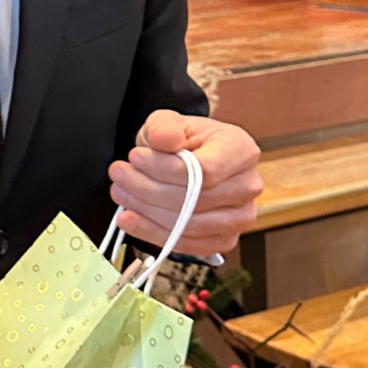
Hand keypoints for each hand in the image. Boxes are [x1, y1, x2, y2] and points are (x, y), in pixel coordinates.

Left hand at [108, 110, 261, 257]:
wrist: (190, 159)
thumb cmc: (183, 140)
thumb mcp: (169, 122)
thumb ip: (164, 126)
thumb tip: (163, 139)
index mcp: (242, 150)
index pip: (206, 170)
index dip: (166, 169)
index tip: (134, 158)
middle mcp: (248, 186)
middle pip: (197, 199)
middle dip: (149, 190)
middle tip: (118, 176)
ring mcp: (240, 217)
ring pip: (191, 225)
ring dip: (148, 213)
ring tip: (121, 195)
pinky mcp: (225, 239)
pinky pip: (188, 245)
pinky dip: (154, 234)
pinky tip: (130, 220)